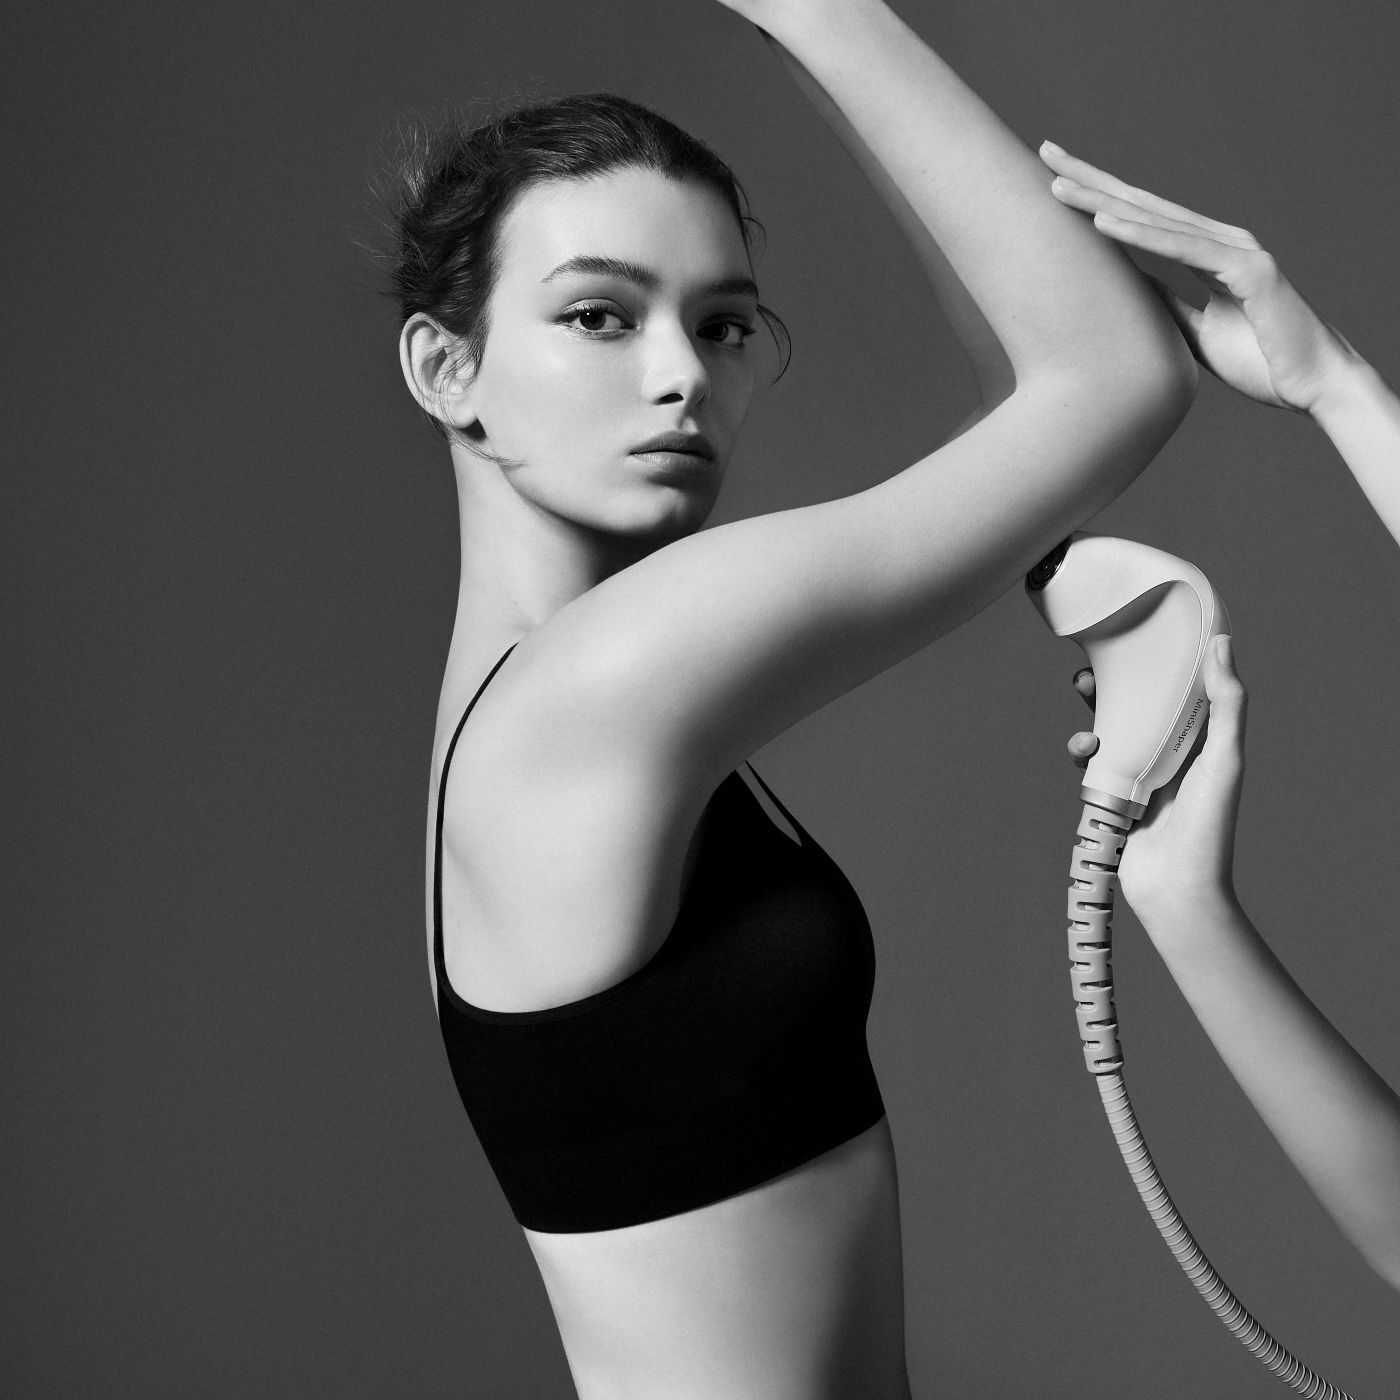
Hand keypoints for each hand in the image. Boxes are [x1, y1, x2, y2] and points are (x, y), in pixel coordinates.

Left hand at [1039, 142, 1357, 414]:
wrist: (1311, 386)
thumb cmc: (1259, 360)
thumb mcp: (1194, 331)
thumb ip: (1165, 303)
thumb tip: (1126, 289)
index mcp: (1207, 252)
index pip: (1142, 216)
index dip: (1098, 195)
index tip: (1055, 178)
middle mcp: (1221, 241)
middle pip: (1143, 204)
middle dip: (1092, 179)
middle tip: (1044, 152)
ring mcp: (1237, 252)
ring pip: (1157, 221)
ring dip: (1104, 203)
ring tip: (1058, 188)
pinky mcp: (1250, 272)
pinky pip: (1185, 251)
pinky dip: (1143, 236)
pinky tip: (1104, 222)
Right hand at [1066, 634, 1246, 927]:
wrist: (1177, 889)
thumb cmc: (1210, 827)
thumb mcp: (1225, 758)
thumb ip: (1227, 702)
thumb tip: (1223, 642)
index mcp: (1202, 738)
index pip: (1180, 688)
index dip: (1159, 661)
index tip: (1137, 638)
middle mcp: (1171, 751)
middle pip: (1138, 705)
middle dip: (1114, 686)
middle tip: (1092, 673)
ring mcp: (1141, 772)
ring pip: (1109, 730)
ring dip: (1092, 719)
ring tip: (1087, 718)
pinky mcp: (1114, 793)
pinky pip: (1092, 763)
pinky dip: (1082, 753)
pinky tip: (1085, 754)